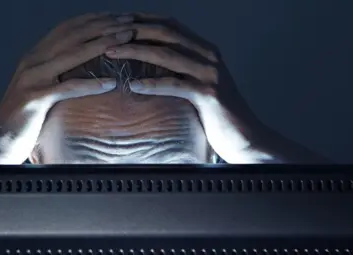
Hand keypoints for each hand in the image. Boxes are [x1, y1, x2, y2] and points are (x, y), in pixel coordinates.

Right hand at [0, 13, 135, 162]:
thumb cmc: (24, 117)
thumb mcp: (39, 87)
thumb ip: (55, 73)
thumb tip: (82, 67)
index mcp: (34, 56)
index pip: (66, 29)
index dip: (93, 20)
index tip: (117, 17)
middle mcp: (32, 61)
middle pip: (72, 35)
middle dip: (102, 25)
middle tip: (128, 22)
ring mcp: (32, 78)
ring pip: (72, 54)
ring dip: (102, 44)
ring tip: (125, 39)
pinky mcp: (35, 98)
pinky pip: (68, 88)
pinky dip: (91, 85)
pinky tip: (110, 83)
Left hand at [103, 13, 271, 162]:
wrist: (246, 137)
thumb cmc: (217, 113)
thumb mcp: (198, 84)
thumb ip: (180, 69)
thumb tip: (149, 63)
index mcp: (204, 50)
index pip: (170, 25)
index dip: (142, 20)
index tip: (116, 21)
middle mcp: (209, 56)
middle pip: (167, 33)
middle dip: (134, 30)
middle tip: (107, 33)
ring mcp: (210, 74)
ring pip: (168, 55)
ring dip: (136, 51)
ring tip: (111, 52)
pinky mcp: (209, 95)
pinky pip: (176, 86)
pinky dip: (153, 84)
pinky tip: (133, 85)